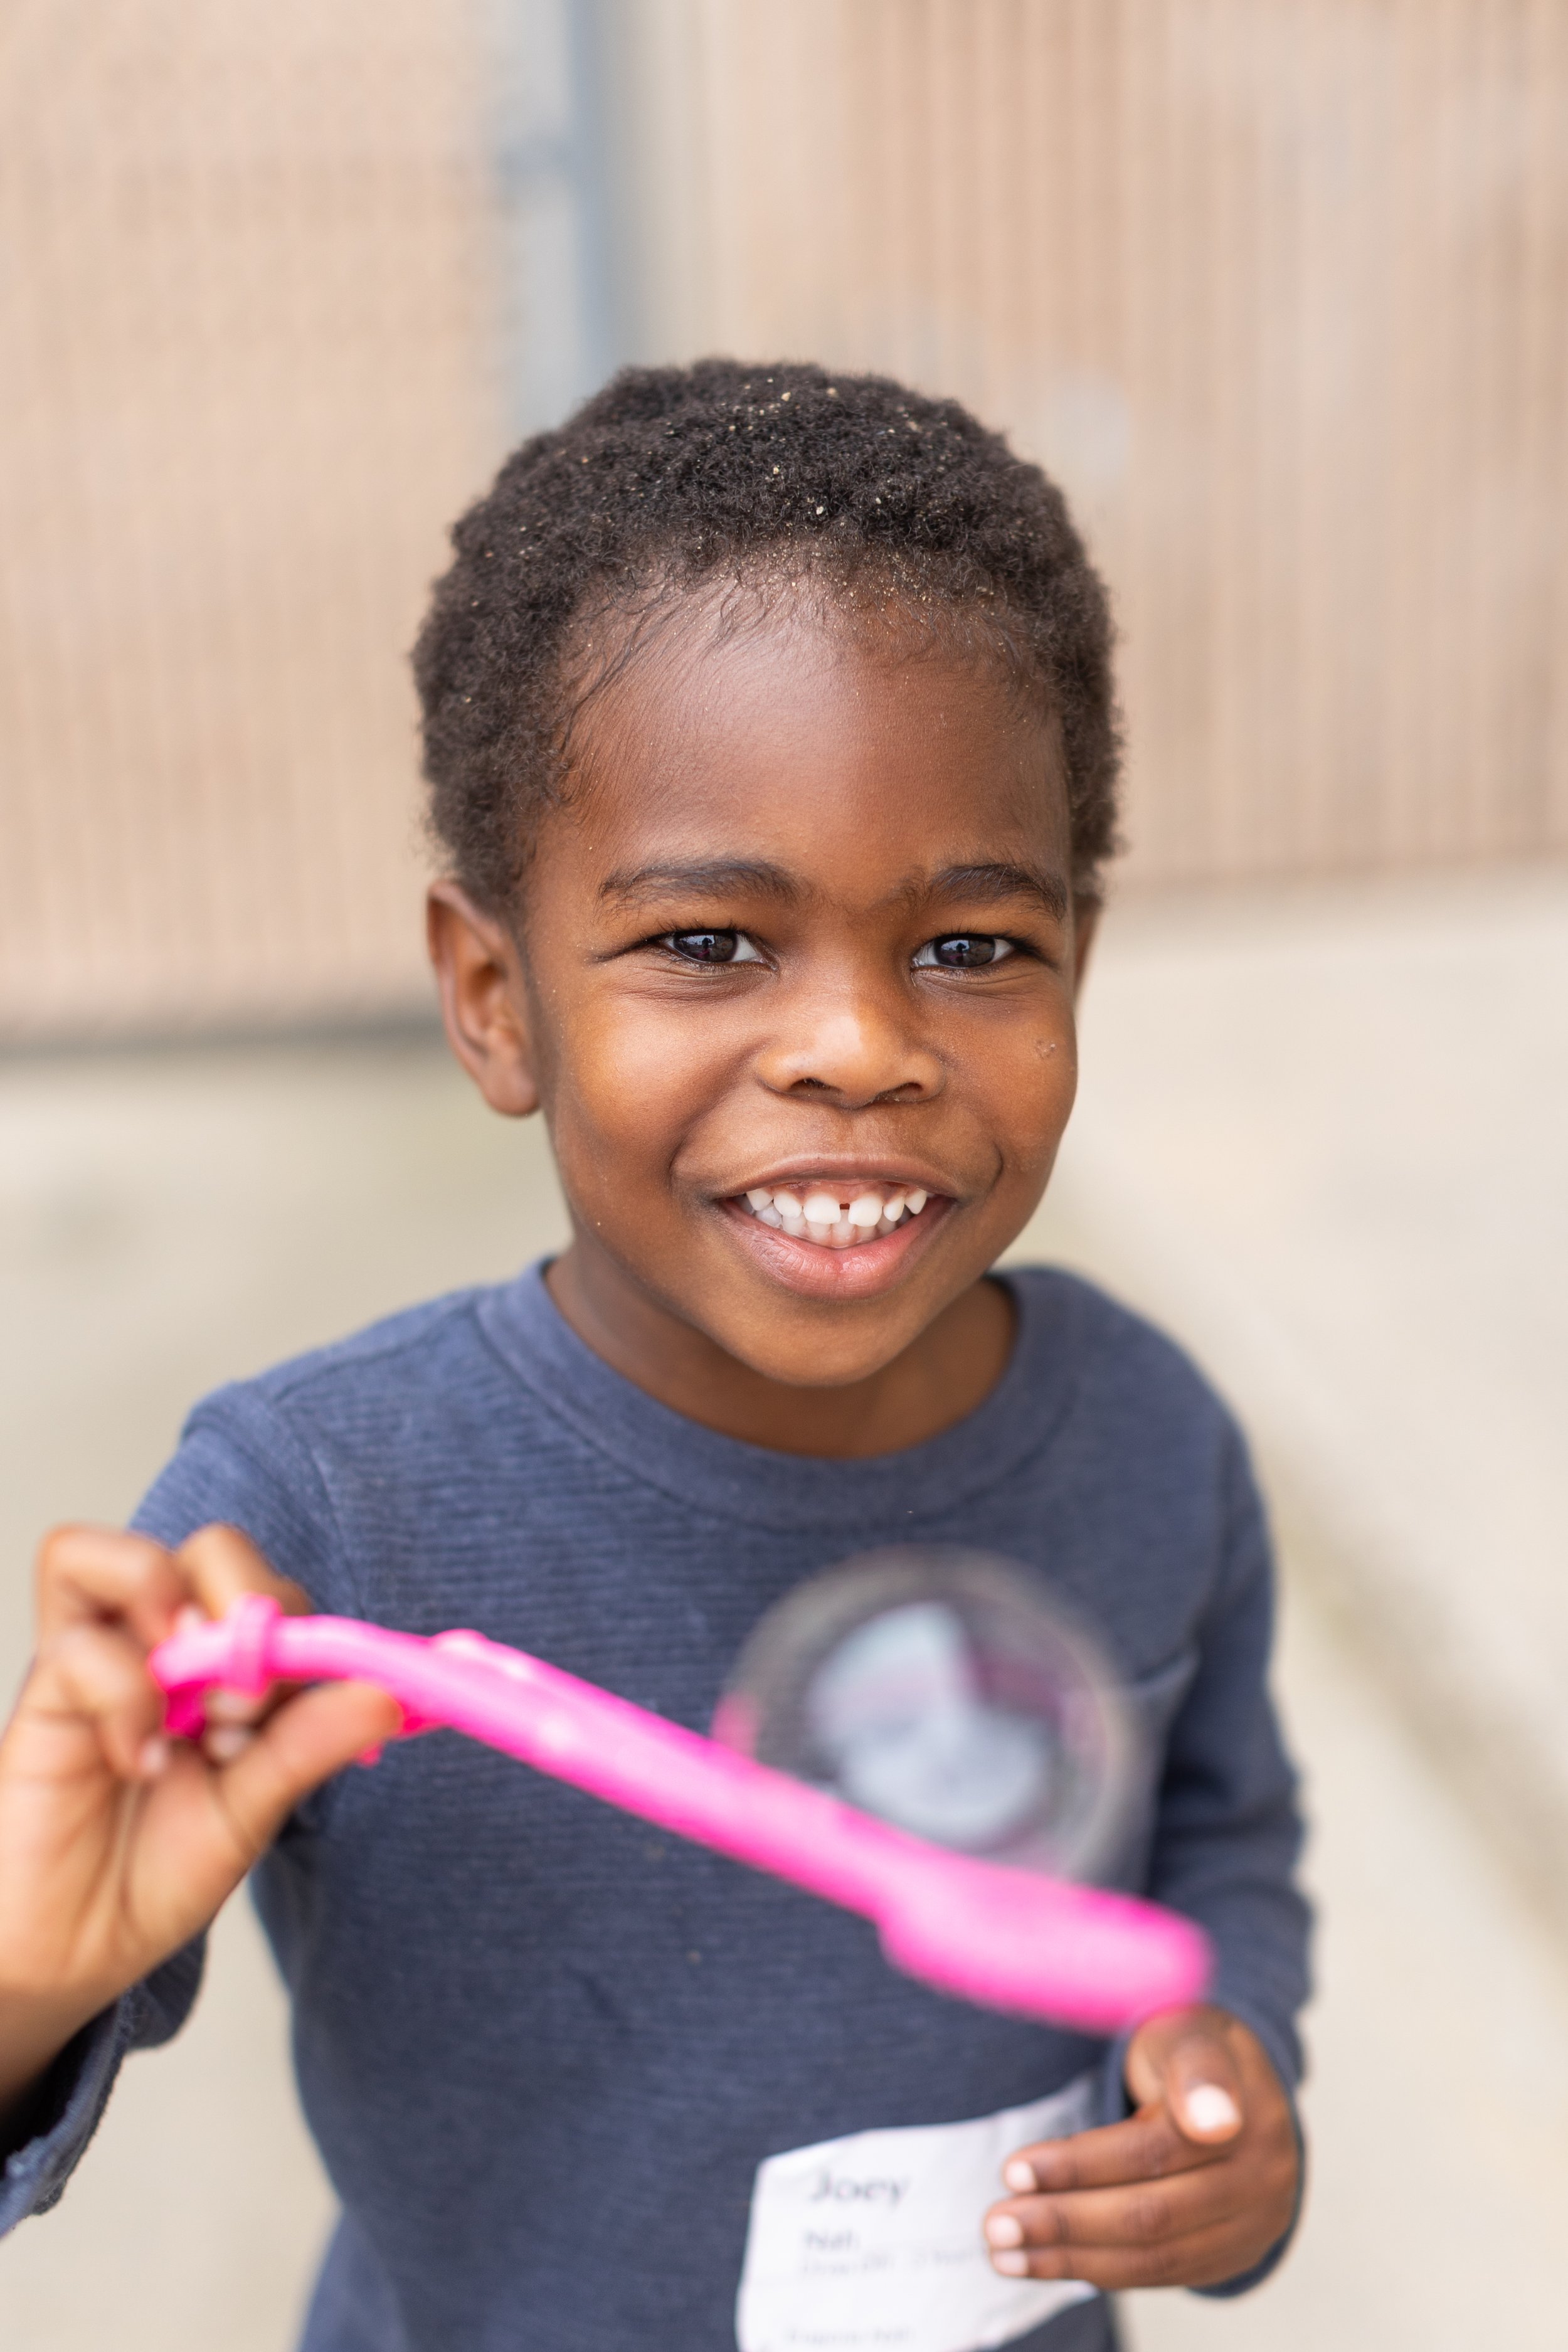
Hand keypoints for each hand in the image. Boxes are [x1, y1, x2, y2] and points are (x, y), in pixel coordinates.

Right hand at [0, 1523, 398, 2119]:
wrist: (76, 1953)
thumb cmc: (159, 1869)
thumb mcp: (253, 1809)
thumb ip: (309, 1744)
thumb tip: (389, 1691)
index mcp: (223, 1663)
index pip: (277, 1590)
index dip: (299, 1636)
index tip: (292, 1716)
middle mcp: (161, 1644)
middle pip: (217, 1547)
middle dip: (248, 1607)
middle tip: (245, 1704)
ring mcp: (100, 1660)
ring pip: (126, 1557)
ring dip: (174, 1613)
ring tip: (189, 1703)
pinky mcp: (43, 1694)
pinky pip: (81, 1645)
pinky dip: (124, 1697)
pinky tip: (140, 1762)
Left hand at [983, 2006, 1298, 2290]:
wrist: (1242, 2091)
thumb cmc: (1190, 2048)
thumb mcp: (1187, 2028)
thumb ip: (1193, 2064)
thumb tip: (1213, 2119)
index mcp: (1249, 2106)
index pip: (1154, 2147)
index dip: (1081, 2162)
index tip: (1012, 2170)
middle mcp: (1263, 2173)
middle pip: (1150, 2211)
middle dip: (1063, 2219)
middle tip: (994, 2221)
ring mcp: (1253, 2223)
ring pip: (1153, 2254)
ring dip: (1070, 2256)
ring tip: (1002, 2250)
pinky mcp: (1232, 2255)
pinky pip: (1159, 2274)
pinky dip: (1095, 2270)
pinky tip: (1041, 2261)